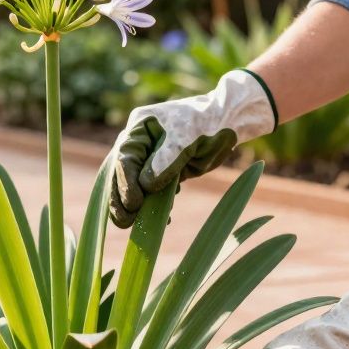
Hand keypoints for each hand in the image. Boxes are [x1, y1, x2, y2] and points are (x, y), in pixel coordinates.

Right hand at [109, 70, 275, 227]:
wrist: (228, 124)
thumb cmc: (207, 124)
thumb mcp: (186, 140)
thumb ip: (165, 161)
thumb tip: (144, 186)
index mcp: (139, 129)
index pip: (124, 158)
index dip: (125, 182)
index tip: (133, 203)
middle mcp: (139, 144)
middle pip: (121, 174)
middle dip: (120, 198)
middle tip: (124, 221)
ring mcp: (150, 158)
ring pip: (134, 185)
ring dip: (135, 206)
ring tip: (134, 225)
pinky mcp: (163, 171)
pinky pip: (153, 191)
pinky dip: (156, 205)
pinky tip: (164, 218)